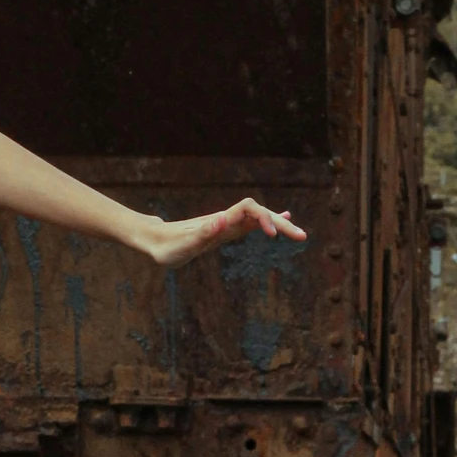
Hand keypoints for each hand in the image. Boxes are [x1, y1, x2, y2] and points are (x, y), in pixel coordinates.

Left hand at [135, 196, 306, 270]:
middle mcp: (225, 220)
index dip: (264, 218)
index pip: (250, 210)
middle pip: (259, 214)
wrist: (153, 241)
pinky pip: (250, 225)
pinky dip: (267, 223)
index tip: (273, 235)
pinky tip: (278, 223)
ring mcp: (225, 225)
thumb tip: (222, 219)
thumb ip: (202, 232)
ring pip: (257, 218)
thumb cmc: (166, 246)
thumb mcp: (183, 243)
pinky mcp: (223, 232)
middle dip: (281, 224)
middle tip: (303, 236)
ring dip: (278, 224)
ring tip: (298, 232)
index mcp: (219, 221)